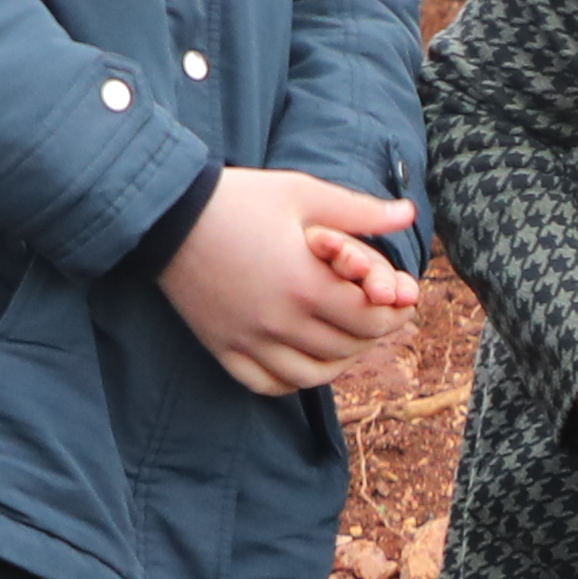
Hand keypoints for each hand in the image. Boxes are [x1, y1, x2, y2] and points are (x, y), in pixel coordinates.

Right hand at [159, 168, 422, 395]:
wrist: (169, 214)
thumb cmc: (240, 199)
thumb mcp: (303, 193)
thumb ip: (359, 211)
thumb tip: (409, 214)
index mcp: (305, 284)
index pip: (369, 319)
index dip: (393, 313)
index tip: (398, 301)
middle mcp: (279, 322)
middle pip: (345, 349)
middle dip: (370, 335)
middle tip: (375, 317)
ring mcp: (249, 340)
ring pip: (310, 376)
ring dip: (336, 363)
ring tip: (343, 340)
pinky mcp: (222, 348)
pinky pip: (267, 385)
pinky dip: (291, 380)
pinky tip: (301, 358)